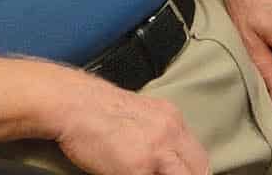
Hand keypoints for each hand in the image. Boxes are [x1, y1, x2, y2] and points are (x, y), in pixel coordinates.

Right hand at [52, 74, 207, 174]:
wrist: (73, 104)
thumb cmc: (98, 111)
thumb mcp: (141, 115)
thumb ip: (159, 135)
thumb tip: (167, 161)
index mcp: (173, 119)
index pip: (198, 158)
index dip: (191, 173)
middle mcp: (171, 132)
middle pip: (198, 170)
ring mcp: (157, 151)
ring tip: (145, 172)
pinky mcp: (138, 168)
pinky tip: (127, 174)